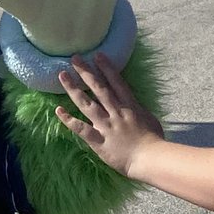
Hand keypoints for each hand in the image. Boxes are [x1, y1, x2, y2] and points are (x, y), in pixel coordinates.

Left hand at [55, 51, 163, 176]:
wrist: (150, 158)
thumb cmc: (154, 141)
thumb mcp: (149, 119)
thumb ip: (138, 110)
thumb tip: (133, 104)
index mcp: (130, 106)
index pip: (117, 83)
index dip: (107, 68)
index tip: (97, 55)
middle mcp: (116, 112)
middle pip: (99, 88)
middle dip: (86, 72)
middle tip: (74, 58)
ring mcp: (106, 125)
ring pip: (86, 104)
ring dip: (73, 89)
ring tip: (62, 76)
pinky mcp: (98, 140)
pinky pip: (81, 128)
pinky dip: (68, 120)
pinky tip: (58, 110)